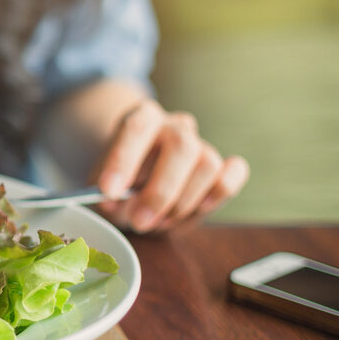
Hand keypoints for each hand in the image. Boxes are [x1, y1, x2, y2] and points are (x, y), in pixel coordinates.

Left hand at [95, 99, 248, 232]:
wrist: (138, 181)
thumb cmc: (121, 183)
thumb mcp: (105, 191)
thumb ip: (111, 198)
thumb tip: (120, 205)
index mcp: (142, 118)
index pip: (136, 128)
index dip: (123, 160)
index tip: (109, 190)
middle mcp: (175, 126)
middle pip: (182, 146)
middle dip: (160, 191)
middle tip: (139, 221)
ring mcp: (202, 144)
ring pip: (208, 164)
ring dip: (183, 202)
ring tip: (160, 221)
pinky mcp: (223, 166)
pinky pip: (234, 174)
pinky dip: (219, 193)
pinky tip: (198, 207)